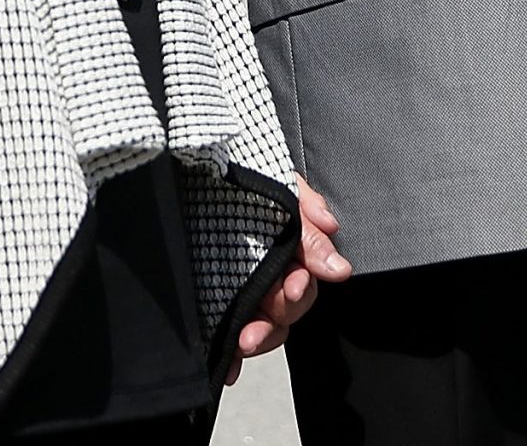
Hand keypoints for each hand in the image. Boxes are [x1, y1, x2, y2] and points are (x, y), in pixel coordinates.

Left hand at [228, 176, 350, 382]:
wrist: (187, 162)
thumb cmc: (236, 168)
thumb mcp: (276, 183)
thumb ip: (307, 214)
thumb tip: (338, 265)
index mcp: (287, 245)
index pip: (305, 278)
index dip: (301, 287)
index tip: (292, 289)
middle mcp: (268, 271)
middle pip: (287, 309)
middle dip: (277, 319)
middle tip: (261, 321)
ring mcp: (240, 287)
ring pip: (265, 326)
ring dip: (259, 339)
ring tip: (243, 342)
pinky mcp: (213, 300)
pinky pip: (229, 334)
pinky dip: (232, 353)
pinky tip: (228, 365)